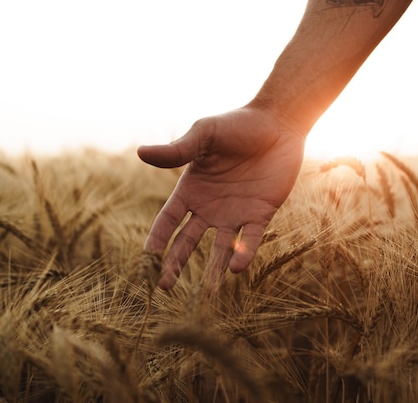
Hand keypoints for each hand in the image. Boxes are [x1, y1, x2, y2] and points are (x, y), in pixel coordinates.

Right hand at [137, 106, 305, 289]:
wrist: (277, 124)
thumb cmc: (237, 125)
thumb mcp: (204, 134)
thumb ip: (178, 149)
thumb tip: (140, 153)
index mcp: (192, 188)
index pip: (169, 219)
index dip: (158, 237)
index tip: (147, 258)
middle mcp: (211, 206)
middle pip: (188, 241)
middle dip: (176, 263)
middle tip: (164, 286)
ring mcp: (236, 212)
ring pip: (221, 247)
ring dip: (214, 269)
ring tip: (208, 292)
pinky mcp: (261, 214)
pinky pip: (251, 239)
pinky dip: (244, 253)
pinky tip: (236, 268)